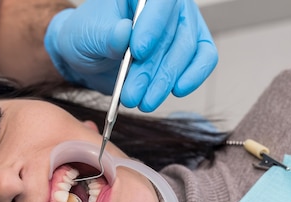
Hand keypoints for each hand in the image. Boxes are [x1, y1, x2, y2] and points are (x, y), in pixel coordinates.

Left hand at [45, 0, 216, 111]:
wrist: (88, 57)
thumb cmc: (86, 37)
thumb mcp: (86, 35)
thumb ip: (105, 35)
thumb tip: (124, 33)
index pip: (160, 1)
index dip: (153, 25)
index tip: (138, 52)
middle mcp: (165, 6)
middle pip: (173, 32)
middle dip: (153, 68)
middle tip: (132, 94)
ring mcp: (179, 26)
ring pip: (187, 50)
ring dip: (165, 80)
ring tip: (143, 102)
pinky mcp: (188, 50)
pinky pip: (204, 58)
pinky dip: (192, 76)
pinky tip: (176, 90)